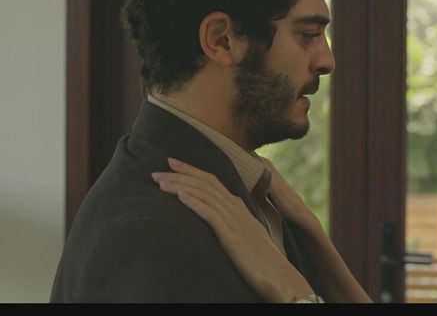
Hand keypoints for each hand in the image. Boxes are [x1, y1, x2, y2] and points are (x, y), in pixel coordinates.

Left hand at [152, 157, 313, 301]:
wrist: (279, 275)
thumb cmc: (262, 258)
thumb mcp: (246, 233)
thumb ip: (232, 221)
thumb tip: (216, 217)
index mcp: (239, 206)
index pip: (213, 181)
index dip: (191, 170)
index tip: (172, 162)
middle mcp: (236, 209)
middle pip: (206, 183)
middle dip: (180, 174)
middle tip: (156, 171)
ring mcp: (234, 221)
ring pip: (205, 195)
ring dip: (181, 186)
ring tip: (160, 182)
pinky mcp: (231, 237)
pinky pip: (211, 215)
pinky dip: (194, 203)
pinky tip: (180, 197)